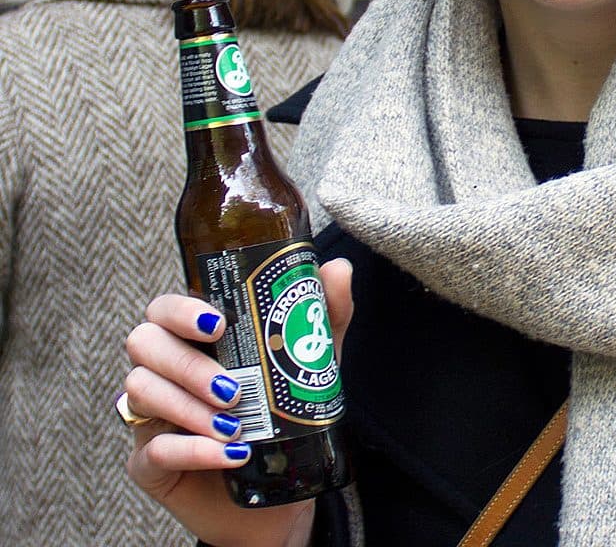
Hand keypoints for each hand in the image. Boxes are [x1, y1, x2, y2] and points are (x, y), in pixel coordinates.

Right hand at [122, 258, 353, 546]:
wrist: (279, 485)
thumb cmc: (286, 407)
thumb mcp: (313, 357)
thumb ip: (324, 312)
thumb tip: (338, 268)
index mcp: (193, 337)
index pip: (164, 309)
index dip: (180, 311)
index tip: (218, 324)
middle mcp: (164, 369)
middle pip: (143, 343)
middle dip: (186, 363)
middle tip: (231, 385)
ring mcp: (151, 416)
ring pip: (140, 392)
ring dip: (188, 408)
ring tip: (235, 424)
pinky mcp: (148, 465)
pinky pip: (152, 452)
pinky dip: (193, 451)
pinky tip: (231, 454)